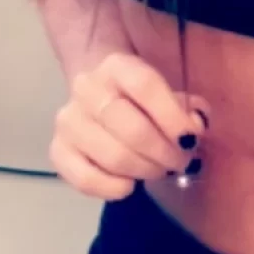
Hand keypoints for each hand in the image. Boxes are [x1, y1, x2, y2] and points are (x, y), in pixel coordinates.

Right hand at [51, 51, 209, 201]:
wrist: (100, 99)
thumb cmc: (143, 101)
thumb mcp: (170, 94)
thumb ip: (188, 109)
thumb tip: (195, 126)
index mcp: (117, 66)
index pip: (145, 86)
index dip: (172, 117)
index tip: (190, 140)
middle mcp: (87, 88)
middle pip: (132, 128)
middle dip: (164, 153)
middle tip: (180, 163)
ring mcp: (69, 120)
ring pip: (114, 156)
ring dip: (145, 171)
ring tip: (158, 171)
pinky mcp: (58, 150)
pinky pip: (86, 179)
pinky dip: (114, 188)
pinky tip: (130, 185)